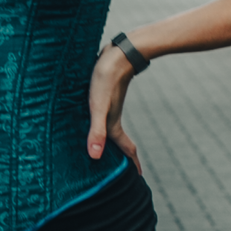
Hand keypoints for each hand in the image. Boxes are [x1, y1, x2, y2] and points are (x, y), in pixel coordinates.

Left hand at [87, 45, 142, 172]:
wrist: (118, 53)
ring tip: (104, 153)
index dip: (132, 164)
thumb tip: (95, 157)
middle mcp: (112, 118)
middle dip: (122, 158)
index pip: (127, 149)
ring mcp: (108, 107)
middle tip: (122, 172)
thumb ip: (97, 131)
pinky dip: (100, 126)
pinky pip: (102, 117)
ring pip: (111, 130)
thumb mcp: (98, 106)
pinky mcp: (103, 96)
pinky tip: (91, 124)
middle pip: (119, 142)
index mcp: (113, 124)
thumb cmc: (107, 79)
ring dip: (111, 142)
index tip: (139, 177)